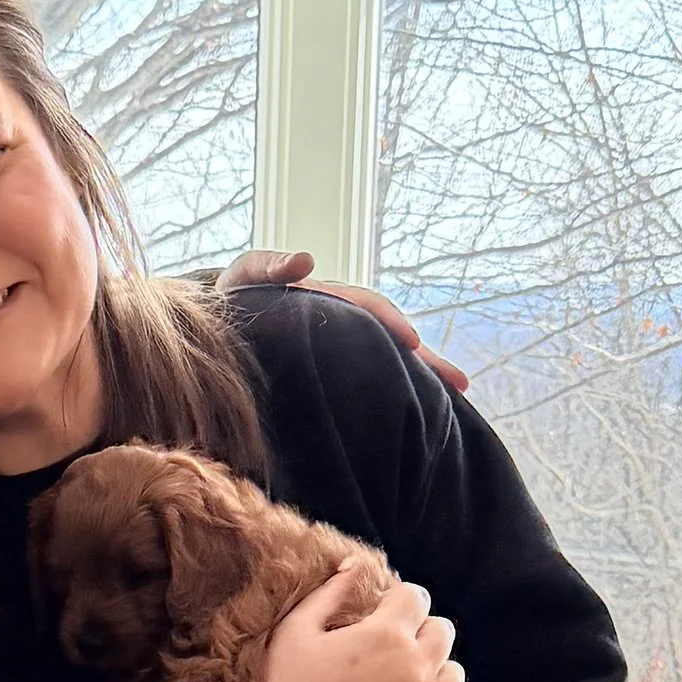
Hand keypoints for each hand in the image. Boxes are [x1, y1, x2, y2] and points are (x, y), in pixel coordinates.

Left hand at [223, 250, 470, 395]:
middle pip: (394, 339)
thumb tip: (307, 260)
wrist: (221, 328)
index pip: (369, 308)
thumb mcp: (247, 274)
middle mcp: (344, 325)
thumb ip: (269, 265)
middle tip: (460, 383)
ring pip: (388, 364)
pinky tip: (420, 421)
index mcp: (330, 299)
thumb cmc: (234, 298)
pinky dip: (399, 397)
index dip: (391, 322)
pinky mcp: (334, 377)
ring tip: (455, 403)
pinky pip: (371, 386)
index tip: (413, 341)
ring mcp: (342, 351)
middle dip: (428, 359)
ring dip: (422, 380)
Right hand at [245, 569, 465, 681]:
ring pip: (454, 675)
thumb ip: (330, 592)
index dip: (398, 600)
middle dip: (420, 631)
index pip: (417, 597)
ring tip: (403, 679)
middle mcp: (415, 670)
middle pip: (443, 632)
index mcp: (385, 635)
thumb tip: (354, 564)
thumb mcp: (295, 631)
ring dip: (433, 670)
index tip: (381, 613)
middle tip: (391, 646)